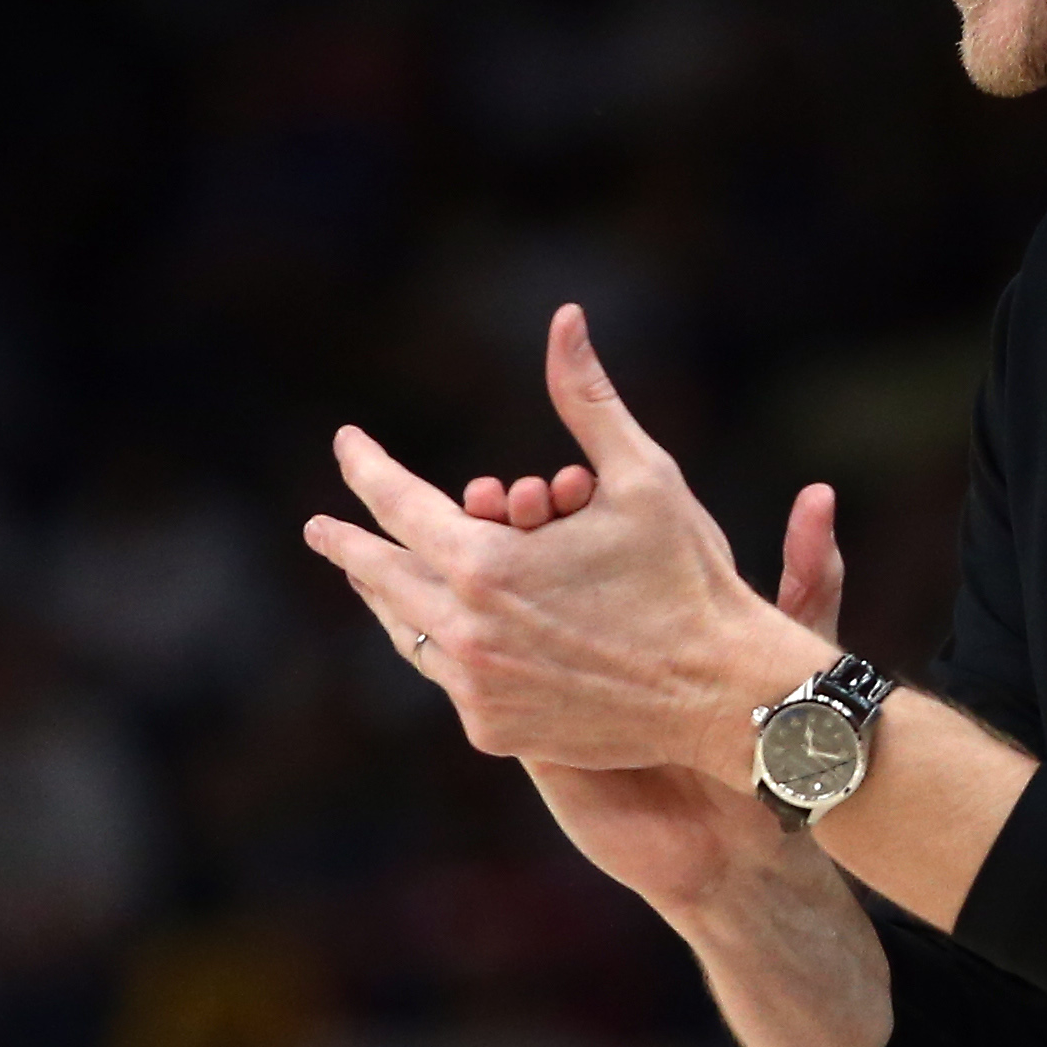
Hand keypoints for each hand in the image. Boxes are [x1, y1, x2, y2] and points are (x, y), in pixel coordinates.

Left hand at [303, 303, 825, 782]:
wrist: (724, 695)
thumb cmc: (688, 578)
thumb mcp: (642, 475)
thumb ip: (587, 399)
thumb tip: (566, 318)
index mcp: (485, 564)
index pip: (396, 505)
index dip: (366, 468)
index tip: (346, 444)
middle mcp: (465, 632)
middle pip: (381, 577)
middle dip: (348, 547)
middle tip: (322, 531)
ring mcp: (476, 687)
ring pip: (407, 634)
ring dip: (385, 599)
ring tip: (369, 577)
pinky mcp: (496, 729)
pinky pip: (447, 681)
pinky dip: (439, 649)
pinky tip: (433, 633)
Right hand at [488, 470, 849, 917]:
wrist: (737, 825)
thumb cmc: (766, 729)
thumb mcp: (797, 642)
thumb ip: (810, 575)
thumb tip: (821, 496)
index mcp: (651, 598)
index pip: (595, 528)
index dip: (577, 498)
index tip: (575, 482)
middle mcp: (595, 627)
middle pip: (533, 555)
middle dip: (512, 522)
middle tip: (511, 500)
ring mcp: (554, 671)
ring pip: (495, 604)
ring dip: (482, 565)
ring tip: (487, 536)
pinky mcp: (526, 720)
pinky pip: (478, 666)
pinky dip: (464, 630)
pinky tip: (460, 609)